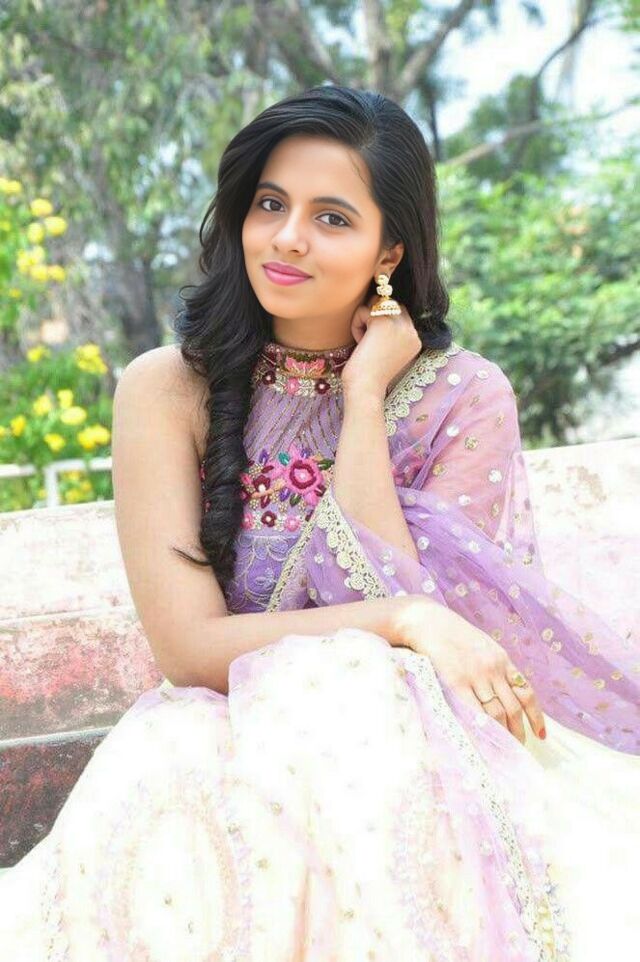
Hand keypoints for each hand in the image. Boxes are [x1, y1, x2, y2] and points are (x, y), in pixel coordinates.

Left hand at [341, 292, 422, 398]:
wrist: (366, 389)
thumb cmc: (372, 376)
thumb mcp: (389, 352)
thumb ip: (392, 333)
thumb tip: (378, 304)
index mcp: (416, 339)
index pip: (400, 313)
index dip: (383, 322)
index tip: (376, 345)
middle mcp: (412, 330)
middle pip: (390, 304)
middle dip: (374, 317)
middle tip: (369, 343)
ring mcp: (399, 324)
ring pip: (376, 305)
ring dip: (365, 321)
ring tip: (365, 343)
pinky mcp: (383, 321)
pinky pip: (363, 311)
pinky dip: (356, 325)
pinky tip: (360, 343)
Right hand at [393, 597, 545, 743]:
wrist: (429, 623)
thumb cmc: (453, 634)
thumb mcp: (483, 645)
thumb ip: (496, 666)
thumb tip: (506, 692)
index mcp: (502, 659)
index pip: (526, 692)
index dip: (536, 716)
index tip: (540, 734)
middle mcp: (493, 669)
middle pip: (513, 708)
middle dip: (518, 731)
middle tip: (519, 748)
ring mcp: (476, 676)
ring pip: (496, 713)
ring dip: (501, 734)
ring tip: (502, 748)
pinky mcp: (456, 682)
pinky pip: (473, 711)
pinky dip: (480, 728)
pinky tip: (483, 740)